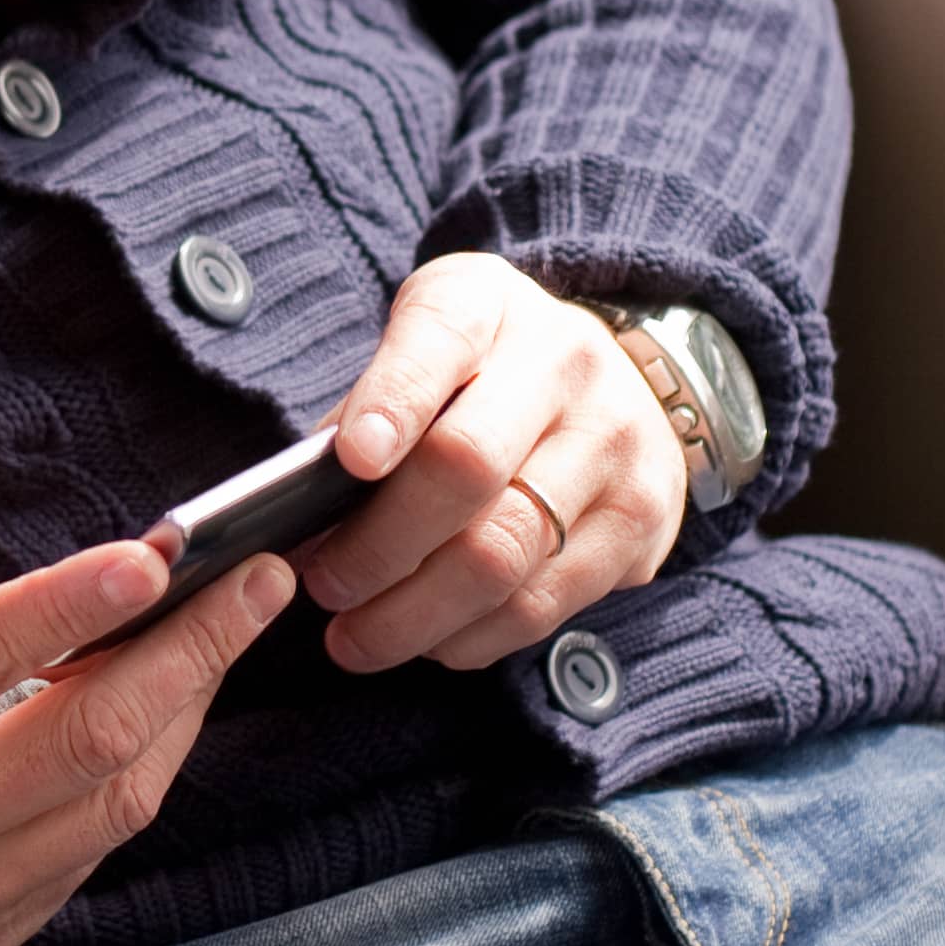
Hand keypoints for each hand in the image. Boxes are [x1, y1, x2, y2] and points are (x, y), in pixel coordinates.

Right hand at [0, 540, 296, 945]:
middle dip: (191, 650)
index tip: (160, 553)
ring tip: (228, 633)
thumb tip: (93, 602)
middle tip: (258, 578)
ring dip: (187, 708)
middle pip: (85, 737)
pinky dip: (140, 773)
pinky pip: (92, 849)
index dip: (76, 600)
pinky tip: (169, 714)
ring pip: (113, 800)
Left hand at [297, 254, 688, 672]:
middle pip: (465, 468)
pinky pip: (542, 605)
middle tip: (324, 586)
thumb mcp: (424, 340)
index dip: (393, 402)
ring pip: (502, 556)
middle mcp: (566, 366)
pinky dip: (469, 637)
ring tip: (356, 636)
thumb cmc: (490, 365)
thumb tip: (302, 503)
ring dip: (413, 615)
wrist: (624, 382)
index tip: (351, 459)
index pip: (439, 341)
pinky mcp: (642, 525)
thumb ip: (368, 404)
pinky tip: (428, 639)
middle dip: (379, 545)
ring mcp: (616, 448)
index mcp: (490, 306)